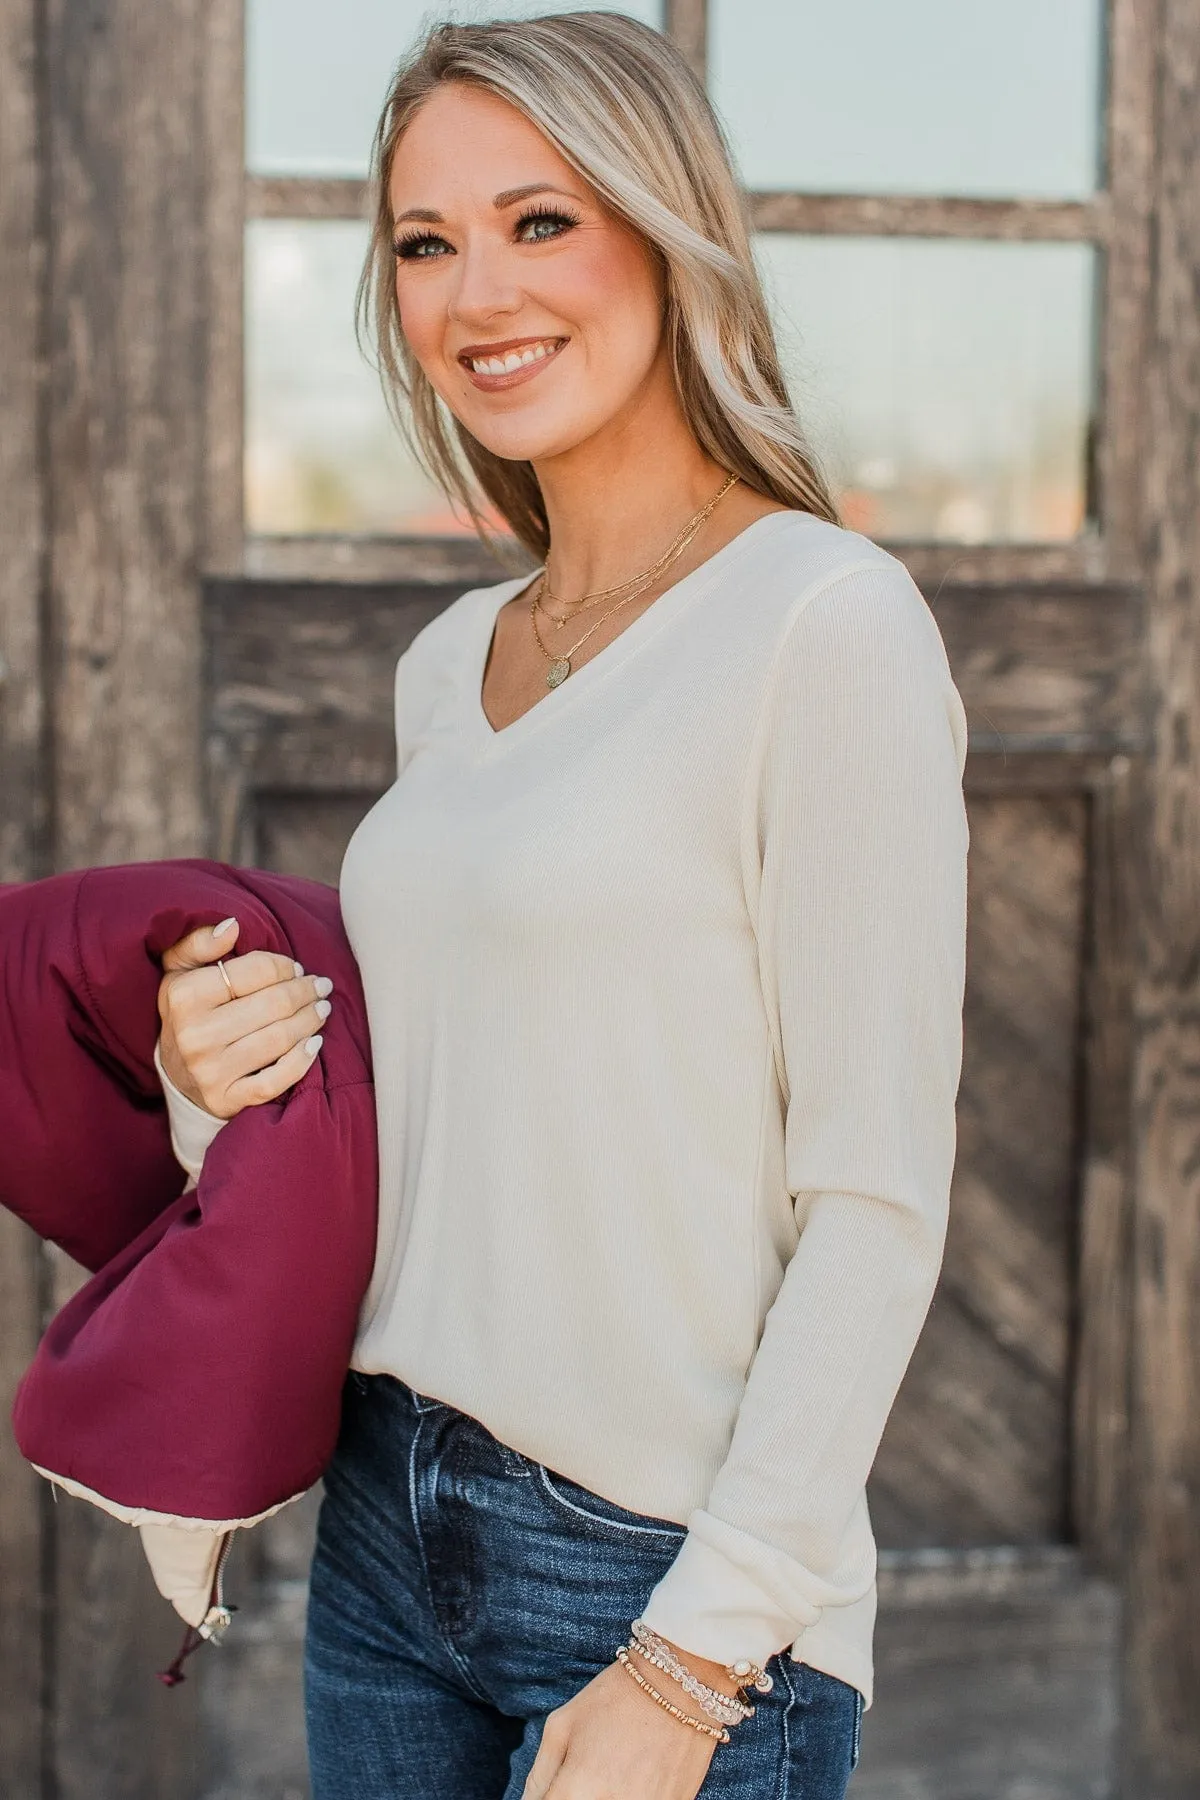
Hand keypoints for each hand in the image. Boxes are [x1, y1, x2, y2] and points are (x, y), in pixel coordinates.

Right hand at [157, 917, 333, 1118]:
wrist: (176, 1077)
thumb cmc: (188, 1013)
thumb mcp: (180, 972)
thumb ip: (199, 942)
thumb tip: (233, 926)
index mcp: (185, 996)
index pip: (255, 971)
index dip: (284, 966)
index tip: (296, 969)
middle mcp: (195, 1035)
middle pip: (274, 1005)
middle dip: (305, 992)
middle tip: (321, 986)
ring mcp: (211, 1071)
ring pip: (279, 1039)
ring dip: (311, 1020)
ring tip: (322, 1008)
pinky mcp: (226, 1100)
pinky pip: (275, 1081)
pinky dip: (301, 1061)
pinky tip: (315, 1044)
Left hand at [522, 1651, 728, 1799]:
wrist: (682, 1683)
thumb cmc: (615, 1697)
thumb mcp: (562, 1725)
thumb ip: (539, 1776)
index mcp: (577, 1790)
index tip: (556, 1787)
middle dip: (573, 1795)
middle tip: (582, 1775)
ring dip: (600, 1796)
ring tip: (609, 1769)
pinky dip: (631, 1796)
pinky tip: (634, 1774)